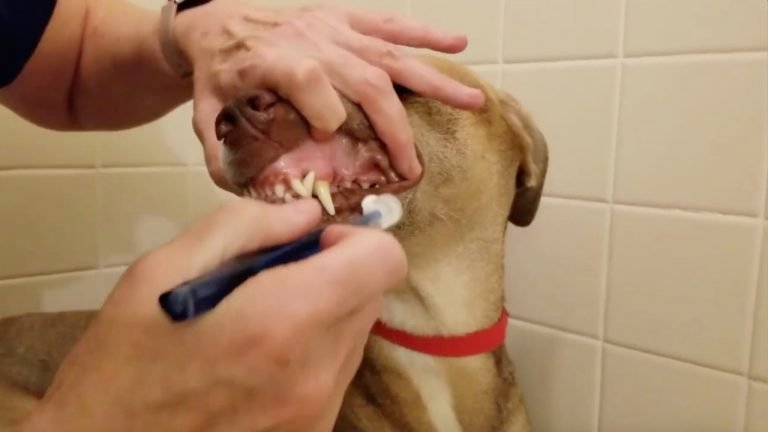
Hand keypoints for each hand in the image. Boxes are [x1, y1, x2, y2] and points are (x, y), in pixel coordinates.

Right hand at [18, 199, 406, 431]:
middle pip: (372, 294)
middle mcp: (316, 372)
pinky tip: (261, 357)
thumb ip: (243, 227)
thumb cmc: (120, 364)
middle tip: (274, 277)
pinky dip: (315, 349)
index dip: (353, 238)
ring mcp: (318, 412)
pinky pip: (339, 371)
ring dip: (324, 311)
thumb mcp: (160, 271)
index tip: (308, 244)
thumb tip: (306, 214)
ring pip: (357, 332)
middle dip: (335, 271)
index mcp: (281, 322)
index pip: (382, 260)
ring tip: (259, 320)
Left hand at [171, 0, 485, 191]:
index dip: (325, 113)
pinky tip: (457, 46)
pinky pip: (389, 24)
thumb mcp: (206, 109)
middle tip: (412, 165)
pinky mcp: (343, 18)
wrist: (214, 17)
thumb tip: (236, 190)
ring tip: (471, 101)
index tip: (328, 138)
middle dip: (394, 126)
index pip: (310, 82)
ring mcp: (333, 28)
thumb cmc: (216, 66)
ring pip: (390, 55)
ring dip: (432, 80)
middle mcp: (312, 40)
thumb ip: (219, 149)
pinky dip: (425, 34)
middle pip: (365, 79)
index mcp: (275, 60)